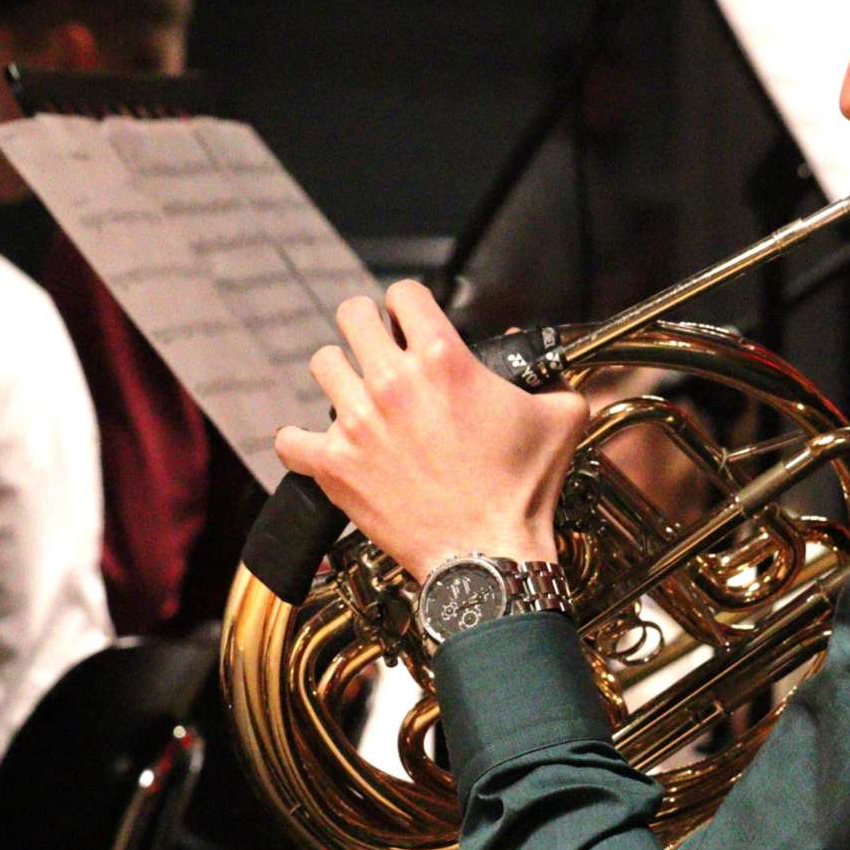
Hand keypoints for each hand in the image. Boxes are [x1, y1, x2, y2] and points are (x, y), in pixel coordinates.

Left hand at [274, 281, 589, 582]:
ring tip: (357, 392)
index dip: (410, 303)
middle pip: (352, 315)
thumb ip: (550, 380)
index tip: (412, 320)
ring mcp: (358, 423)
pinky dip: (302, 441)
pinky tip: (320, 444)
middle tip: (379, 345)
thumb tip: (541, 369)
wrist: (489, 555)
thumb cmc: (522, 493)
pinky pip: (290, 438)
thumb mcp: (560, 419)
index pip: (405, 293)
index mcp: (444, 360)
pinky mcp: (335, 466)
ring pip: (323, 364)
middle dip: (368, 325)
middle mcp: (394, 383)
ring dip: (341, 374)